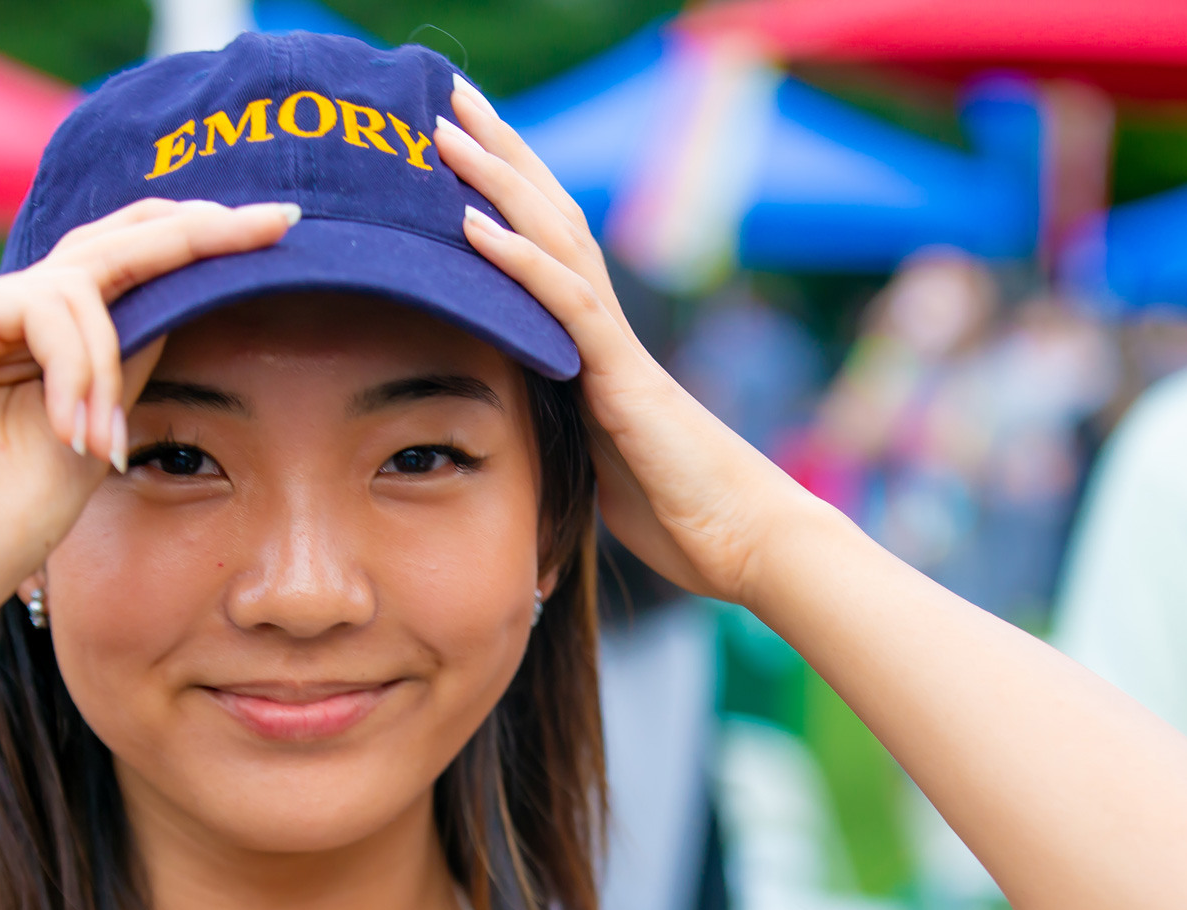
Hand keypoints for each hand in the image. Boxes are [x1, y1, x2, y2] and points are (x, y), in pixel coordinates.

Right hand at [0, 198, 298, 614]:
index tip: (275, 228)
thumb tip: (180, 292)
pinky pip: (48, 306)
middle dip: (198, 234)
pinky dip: (78, 369)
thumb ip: (127, 354)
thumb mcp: (100, 420)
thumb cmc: (13, 515)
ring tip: (99, 440)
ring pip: (84, 287)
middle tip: (276, 220)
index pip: (114, 267)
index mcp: (27, 334)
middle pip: (107, 245)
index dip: (187, 242)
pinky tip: (70, 430)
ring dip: (109, 367)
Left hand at [436, 81, 809, 604]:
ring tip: (446, 130)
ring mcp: (615, 346)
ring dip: (498, 182)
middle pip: (550, 217)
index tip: (460, 140)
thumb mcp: (595, 460)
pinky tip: (474, 223)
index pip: (547, 244)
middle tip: (447, 93)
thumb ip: (559, 427)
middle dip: (498, 153)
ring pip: (555, 240)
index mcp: (596, 343)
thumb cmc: (677, 510)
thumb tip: (516, 424)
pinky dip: (519, 260)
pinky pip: (566, 305)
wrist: (741, 539)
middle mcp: (605, 327)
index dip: (505, 188)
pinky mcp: (623, 378)